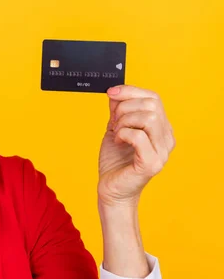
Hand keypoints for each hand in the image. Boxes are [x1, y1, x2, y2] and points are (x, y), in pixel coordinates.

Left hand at [97, 84, 175, 207]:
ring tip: (117, 133)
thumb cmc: (115, 160)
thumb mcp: (115, 128)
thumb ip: (118, 110)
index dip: (130, 91)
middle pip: (152, 105)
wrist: (111, 188)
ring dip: (125, 121)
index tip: (111, 93)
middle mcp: (166, 139)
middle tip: (114, 123)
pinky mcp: (152, 163)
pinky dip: (123, 134)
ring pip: (149, 118)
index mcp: (161, 129)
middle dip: (125, 108)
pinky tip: (118, 141)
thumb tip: (115, 91)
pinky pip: (139, 136)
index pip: (154, 98)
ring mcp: (162, 152)